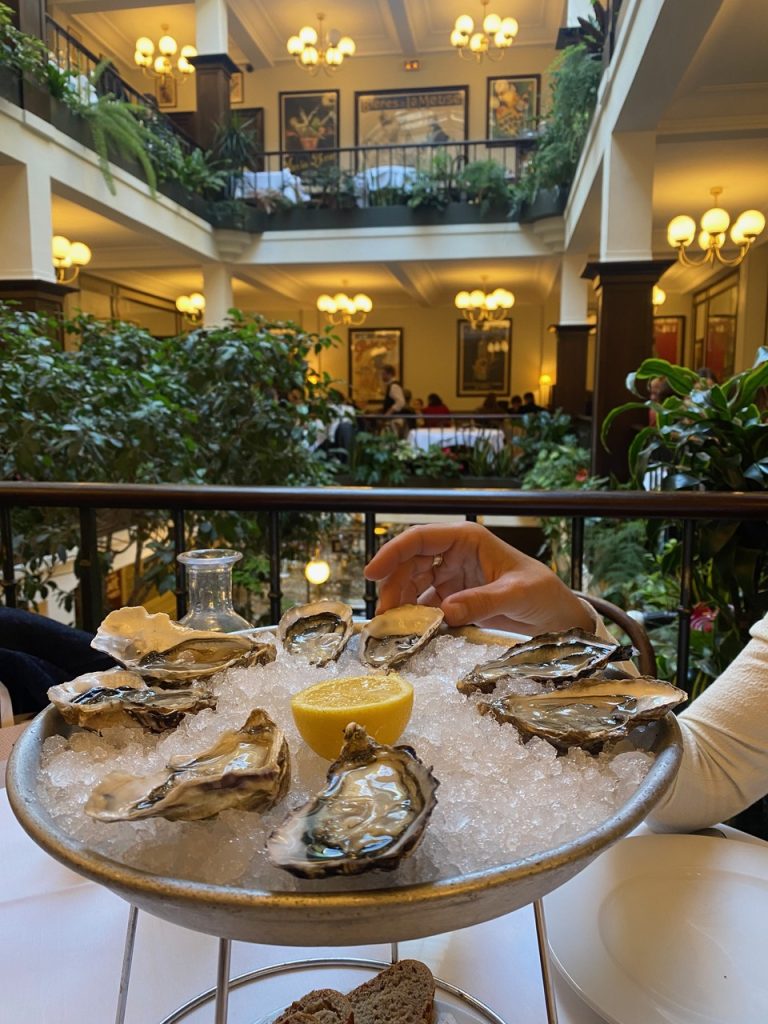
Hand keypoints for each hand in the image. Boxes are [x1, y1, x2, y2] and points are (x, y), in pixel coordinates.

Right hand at [364, 522, 593, 635]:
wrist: (558, 616)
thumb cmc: (543, 594)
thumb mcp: (517, 595)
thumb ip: (482, 601)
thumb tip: (445, 611)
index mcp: (468, 539)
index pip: (420, 538)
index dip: (392, 553)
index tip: (372, 574)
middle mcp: (455, 553)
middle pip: (410, 564)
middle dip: (394, 587)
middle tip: (385, 617)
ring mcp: (453, 575)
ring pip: (414, 584)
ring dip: (402, 603)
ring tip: (394, 628)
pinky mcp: (455, 597)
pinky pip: (426, 603)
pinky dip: (416, 616)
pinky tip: (411, 632)